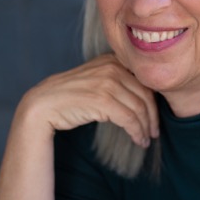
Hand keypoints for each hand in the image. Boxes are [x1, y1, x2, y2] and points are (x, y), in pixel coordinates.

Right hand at [18, 54, 158, 146]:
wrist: (44, 104)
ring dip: (146, 127)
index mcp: (113, 59)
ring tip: (146, 138)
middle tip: (154, 132)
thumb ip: (118, 80)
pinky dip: (137, 131)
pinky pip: (129, 118)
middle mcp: (112, 67)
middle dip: (153, 116)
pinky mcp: (102, 99)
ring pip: (139, 108)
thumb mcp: (97, 79)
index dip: (154, 100)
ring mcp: (107, 81)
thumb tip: (145, 96)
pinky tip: (138, 140)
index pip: (144, 80)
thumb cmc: (72, 96)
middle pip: (145, 94)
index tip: (155, 116)